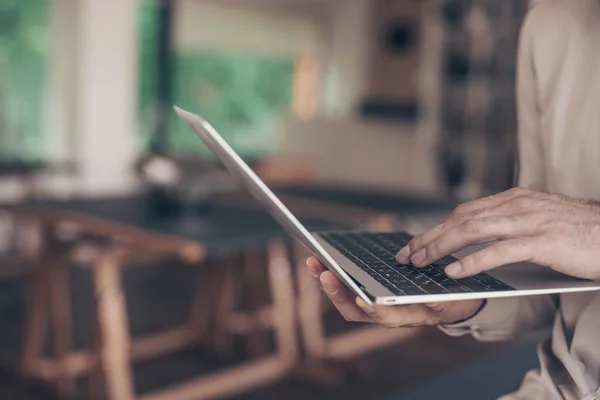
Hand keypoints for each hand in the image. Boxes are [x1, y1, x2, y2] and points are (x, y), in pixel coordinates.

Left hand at [306, 257, 482, 326]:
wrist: (450, 301)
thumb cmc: (451, 300)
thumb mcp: (451, 301)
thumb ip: (441, 302)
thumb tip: (433, 301)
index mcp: (406, 317)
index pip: (384, 317)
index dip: (374, 310)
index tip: (362, 299)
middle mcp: (386, 314)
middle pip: (355, 309)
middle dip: (337, 292)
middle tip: (324, 273)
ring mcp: (374, 305)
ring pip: (345, 298)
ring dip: (328, 281)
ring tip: (314, 261)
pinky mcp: (367, 292)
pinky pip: (345, 286)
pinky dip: (333, 273)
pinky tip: (321, 260)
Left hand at [396, 188, 599, 280]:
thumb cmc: (580, 233)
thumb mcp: (538, 221)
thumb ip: (510, 225)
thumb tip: (479, 242)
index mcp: (514, 199)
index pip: (464, 212)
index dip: (437, 227)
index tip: (416, 242)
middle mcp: (517, 205)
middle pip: (460, 219)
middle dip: (429, 237)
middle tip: (407, 255)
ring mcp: (529, 221)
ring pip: (472, 230)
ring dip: (440, 247)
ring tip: (420, 262)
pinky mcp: (542, 241)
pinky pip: (498, 251)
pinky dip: (472, 261)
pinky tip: (453, 271)